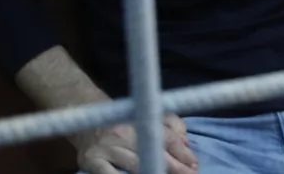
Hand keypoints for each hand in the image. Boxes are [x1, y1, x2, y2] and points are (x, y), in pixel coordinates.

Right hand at [73, 113, 197, 173]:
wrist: (89, 121)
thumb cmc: (127, 123)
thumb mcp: (151, 115)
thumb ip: (173, 126)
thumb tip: (187, 144)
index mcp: (141, 119)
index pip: (167, 138)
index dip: (183, 154)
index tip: (194, 165)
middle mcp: (124, 133)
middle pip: (153, 153)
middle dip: (174, 168)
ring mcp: (107, 148)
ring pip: (134, 166)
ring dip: (153, 173)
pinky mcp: (91, 162)